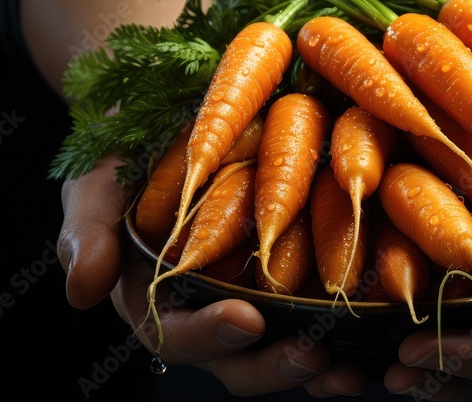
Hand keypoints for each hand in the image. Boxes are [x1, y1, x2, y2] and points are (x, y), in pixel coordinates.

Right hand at [56, 156, 367, 396]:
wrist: (172, 105)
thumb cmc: (126, 149)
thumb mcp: (96, 180)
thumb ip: (88, 231)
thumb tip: (82, 291)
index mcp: (163, 300)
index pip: (181, 335)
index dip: (211, 337)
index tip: (244, 320)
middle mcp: (216, 305)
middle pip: (244, 358)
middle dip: (277, 364)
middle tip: (313, 356)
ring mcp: (263, 289)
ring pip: (292, 342)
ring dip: (325, 363)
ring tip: (356, 366)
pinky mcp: (306, 261)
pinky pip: (330, 299)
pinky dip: (357, 317)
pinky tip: (388, 317)